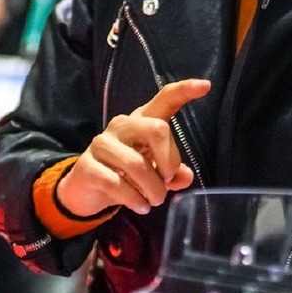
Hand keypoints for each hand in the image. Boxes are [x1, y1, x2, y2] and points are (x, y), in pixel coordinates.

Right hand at [58, 79, 211, 217]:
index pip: (164, 99)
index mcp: (142, 121)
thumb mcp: (153, 172)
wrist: (85, 188)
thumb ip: (172, 173)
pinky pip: (117, 184)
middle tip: (167, 181)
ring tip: (154, 201)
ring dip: (153, 190)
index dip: (184, 91)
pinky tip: (140, 206)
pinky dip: (135, 200)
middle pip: (157, 129)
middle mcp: (122, 125)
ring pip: (137, 164)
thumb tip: (186, 177)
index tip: (205, 86)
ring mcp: (102, 144)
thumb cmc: (125, 173)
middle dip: (169, 160)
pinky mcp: (88, 166)